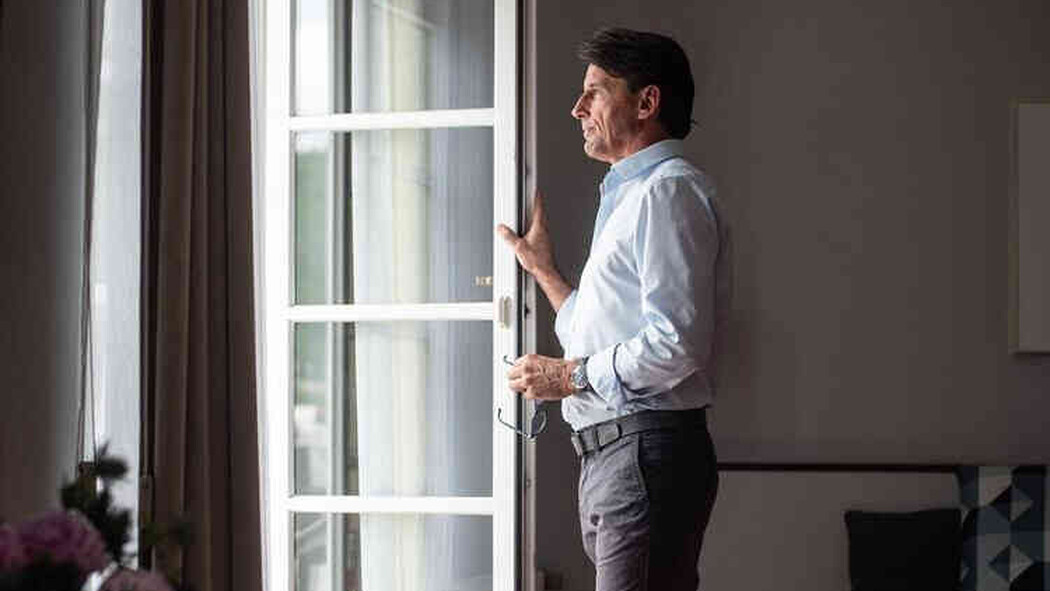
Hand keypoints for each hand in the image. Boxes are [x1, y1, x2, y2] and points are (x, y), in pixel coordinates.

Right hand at [497, 190, 573, 310]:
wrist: (546, 272)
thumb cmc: (537, 261)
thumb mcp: (519, 248)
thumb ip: (509, 237)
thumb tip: (501, 229)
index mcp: (539, 227)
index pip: (538, 207)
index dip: (536, 196)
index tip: (535, 188)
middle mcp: (543, 230)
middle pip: (539, 212)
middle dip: (534, 204)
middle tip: (530, 197)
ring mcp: (544, 237)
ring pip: (539, 222)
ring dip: (533, 216)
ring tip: (526, 212)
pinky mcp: (543, 244)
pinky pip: (537, 231)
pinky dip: (532, 227)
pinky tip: (526, 232)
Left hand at [506, 354, 576, 400]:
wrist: (570, 377)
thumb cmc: (561, 369)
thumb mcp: (542, 360)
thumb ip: (530, 365)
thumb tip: (523, 371)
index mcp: (528, 359)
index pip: (513, 365)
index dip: (518, 371)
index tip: (520, 374)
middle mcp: (525, 369)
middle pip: (509, 375)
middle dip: (515, 379)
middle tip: (521, 382)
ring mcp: (527, 381)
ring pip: (512, 386)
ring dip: (520, 388)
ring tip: (529, 387)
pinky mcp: (531, 392)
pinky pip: (524, 395)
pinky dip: (529, 395)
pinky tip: (538, 391)